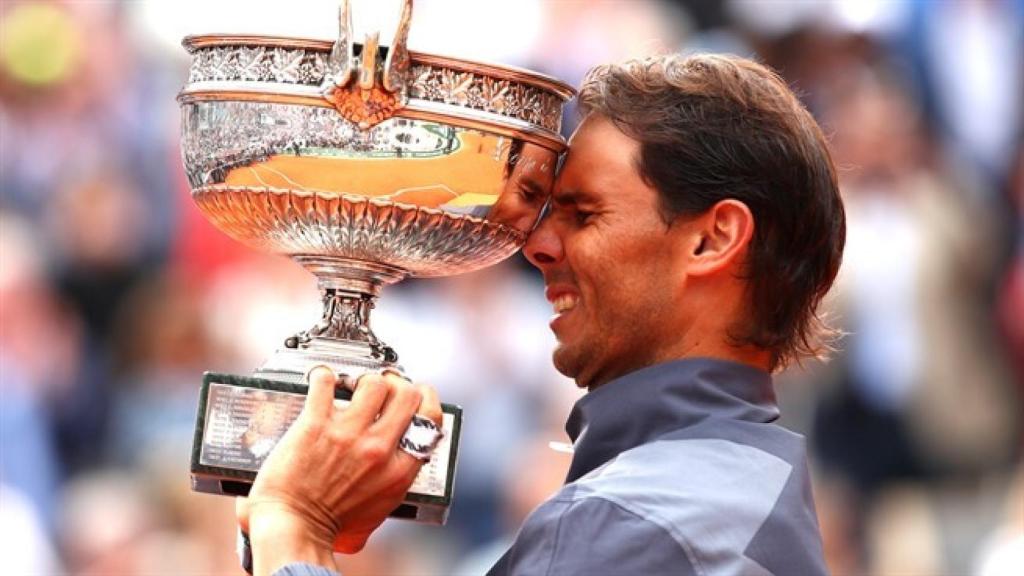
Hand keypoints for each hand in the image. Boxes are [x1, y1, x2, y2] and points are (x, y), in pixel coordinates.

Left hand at [235, 366, 442, 574]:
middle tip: (384, 385)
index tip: (417, 393)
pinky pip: (326, 382)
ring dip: (364, 380)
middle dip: (398, 383)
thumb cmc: (329, 528)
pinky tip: (322, 381)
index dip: (426, 398)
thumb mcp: (377, 513)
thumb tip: (391, 472)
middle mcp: (378, 448)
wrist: (293, 527)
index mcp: (398, 470)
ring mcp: (348, 433)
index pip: (430, 418)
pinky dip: (324, 376)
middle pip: (407, 393)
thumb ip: (389, 487)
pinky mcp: (316, 424)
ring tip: (352, 384)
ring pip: (374, 383)